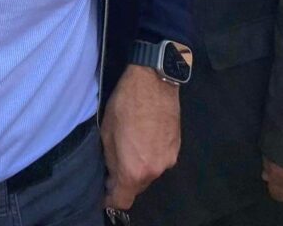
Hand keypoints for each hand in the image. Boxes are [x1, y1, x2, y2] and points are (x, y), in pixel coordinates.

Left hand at [102, 65, 180, 210]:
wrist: (154, 81)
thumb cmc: (125, 104)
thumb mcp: (107, 132)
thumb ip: (111, 161)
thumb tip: (112, 175)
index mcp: (134, 170)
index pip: (123, 200)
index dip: (112, 199)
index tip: (105, 191)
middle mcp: (154, 171)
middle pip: (137, 188)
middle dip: (125, 180)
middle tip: (114, 162)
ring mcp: (169, 160)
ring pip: (149, 174)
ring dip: (139, 167)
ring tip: (130, 145)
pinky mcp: (177, 148)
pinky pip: (160, 161)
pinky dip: (151, 156)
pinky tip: (144, 137)